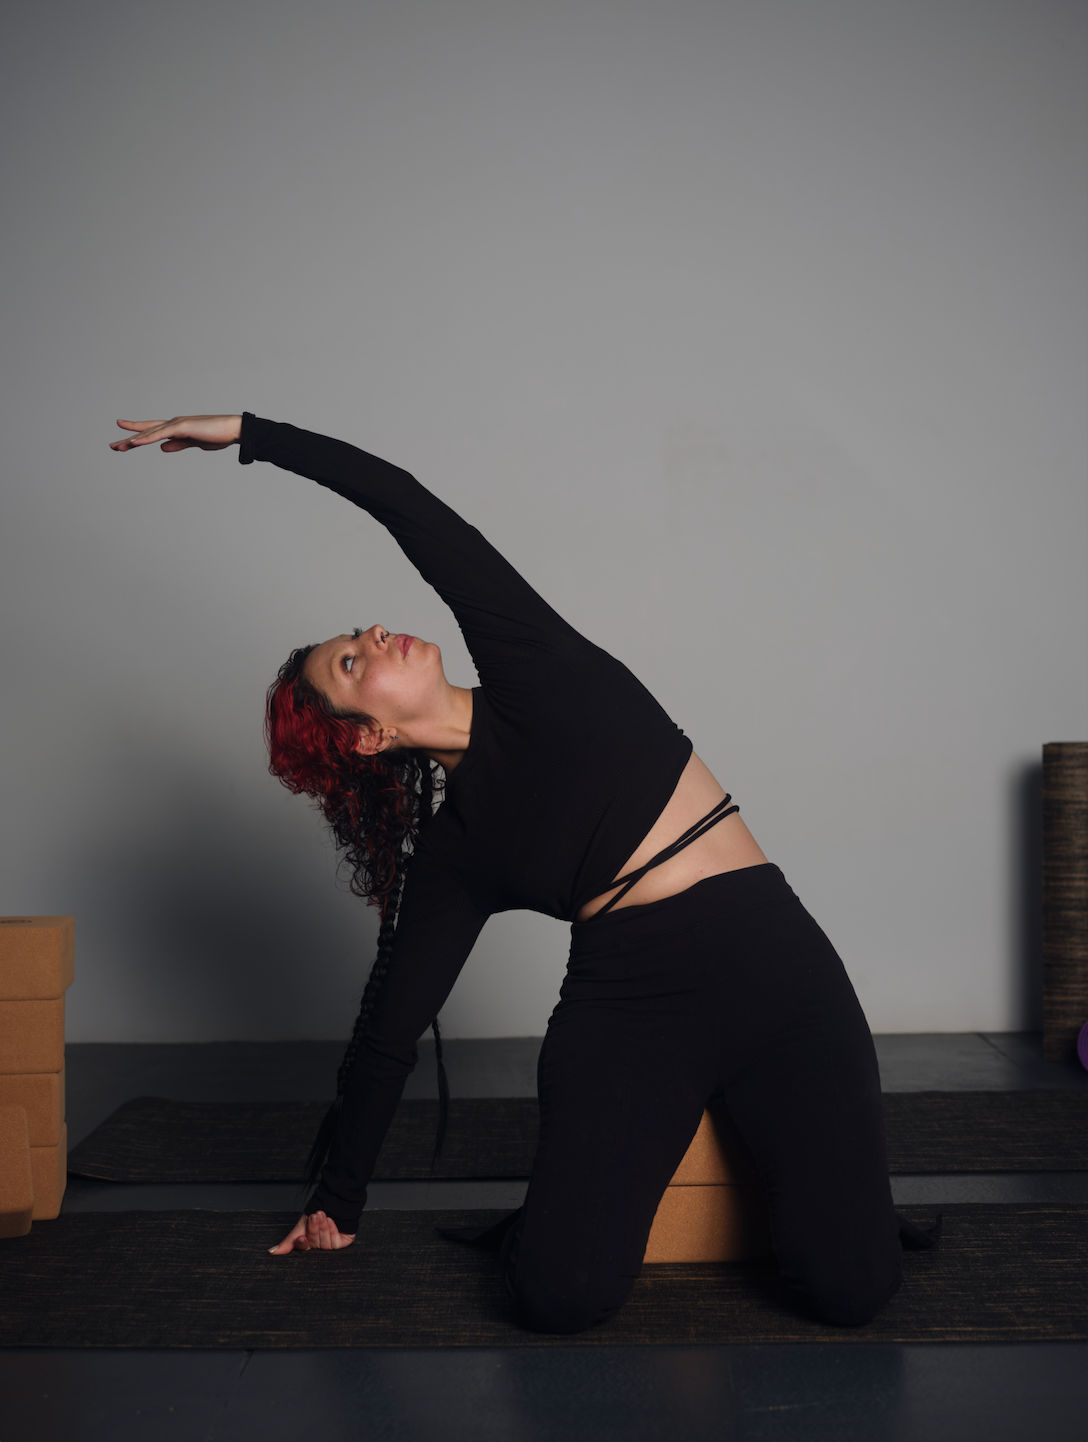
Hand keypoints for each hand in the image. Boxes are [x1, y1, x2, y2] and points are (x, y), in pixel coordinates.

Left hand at [108, 415, 241, 452]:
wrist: (233, 430)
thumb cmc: (218, 436)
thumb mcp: (194, 443)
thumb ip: (178, 444)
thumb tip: (161, 448)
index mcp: (177, 429)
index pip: (153, 432)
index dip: (138, 434)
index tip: (123, 439)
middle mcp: (173, 423)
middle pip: (147, 431)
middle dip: (129, 438)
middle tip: (113, 446)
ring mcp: (177, 424)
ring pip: (150, 432)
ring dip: (133, 439)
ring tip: (118, 446)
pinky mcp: (182, 426)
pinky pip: (160, 433)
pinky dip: (147, 437)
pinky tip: (135, 442)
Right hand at [267, 1210, 356, 1254]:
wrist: (333, 1203)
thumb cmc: (315, 1215)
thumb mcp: (300, 1226)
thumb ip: (287, 1242)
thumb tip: (271, 1252)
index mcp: (308, 1245)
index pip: (303, 1248)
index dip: (302, 1243)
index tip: (301, 1236)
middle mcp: (318, 1247)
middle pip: (314, 1244)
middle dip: (314, 1229)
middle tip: (314, 1217)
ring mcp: (330, 1246)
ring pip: (324, 1244)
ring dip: (323, 1228)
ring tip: (321, 1215)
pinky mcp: (341, 1243)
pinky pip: (335, 1242)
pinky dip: (332, 1229)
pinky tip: (331, 1220)